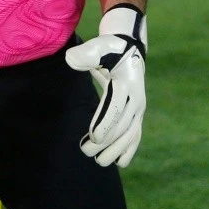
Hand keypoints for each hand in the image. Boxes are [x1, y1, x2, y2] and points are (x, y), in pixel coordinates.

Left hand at [65, 5, 146, 167]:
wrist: (128, 51)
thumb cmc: (109, 48)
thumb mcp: (99, 46)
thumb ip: (86, 53)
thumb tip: (70, 59)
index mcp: (127, 82)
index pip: (116, 105)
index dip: (106, 122)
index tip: (94, 137)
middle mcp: (136, 98)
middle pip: (123, 124)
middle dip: (106, 141)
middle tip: (86, 151)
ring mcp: (138, 108)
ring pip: (130, 134)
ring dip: (116, 150)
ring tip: (100, 162)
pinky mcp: (136, 114)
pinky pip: (135, 134)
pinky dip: (129, 149)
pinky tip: (120, 162)